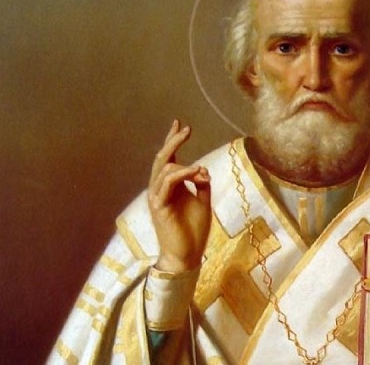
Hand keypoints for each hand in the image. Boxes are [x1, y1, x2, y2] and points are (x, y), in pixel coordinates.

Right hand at [147, 120, 211, 272]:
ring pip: (164, 169)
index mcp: (171, 186)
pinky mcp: (159, 206)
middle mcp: (161, 189)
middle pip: (162, 159)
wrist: (187, 255)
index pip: (169, 159)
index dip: (172, 140)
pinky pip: (167, 183)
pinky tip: (195, 172)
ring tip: (200, 170)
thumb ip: (202, 183)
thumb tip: (202, 169)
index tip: (180, 123)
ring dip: (184, 164)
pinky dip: (181, 174)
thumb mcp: (203, 201)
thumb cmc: (194, 230)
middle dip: (173, 141)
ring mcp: (158, 197)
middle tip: (186, 129)